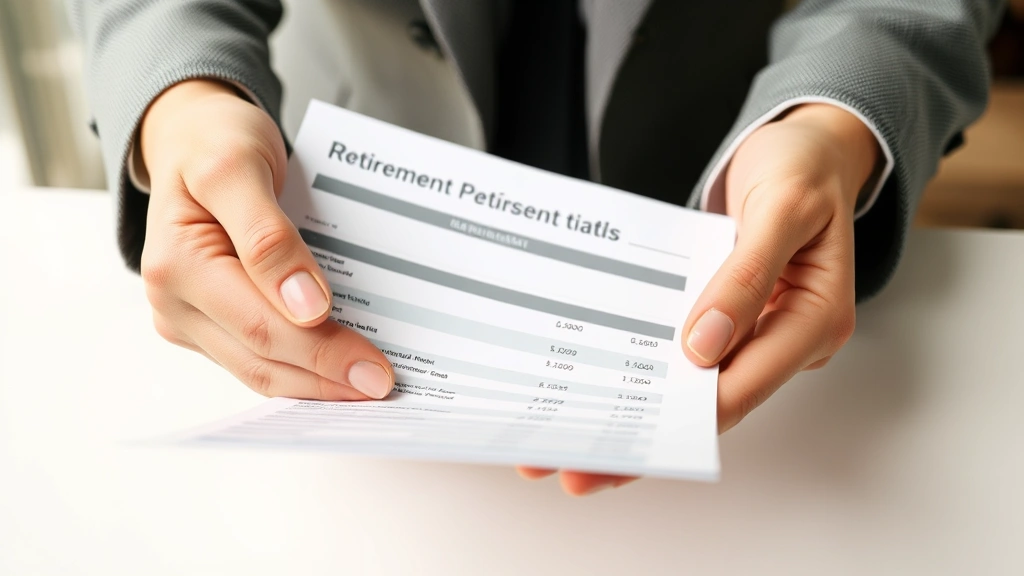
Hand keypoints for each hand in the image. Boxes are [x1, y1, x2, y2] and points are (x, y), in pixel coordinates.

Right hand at [140, 79, 393, 399]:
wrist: (192, 135)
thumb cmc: (215, 143)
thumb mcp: (239, 167)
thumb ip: (268, 238)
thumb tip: (306, 307)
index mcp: (177, 265)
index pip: (262, 326)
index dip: (322, 352)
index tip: (374, 368)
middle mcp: (174, 302)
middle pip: (263, 357)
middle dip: (327, 376)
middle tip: (384, 384)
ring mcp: (189, 318)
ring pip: (260, 370)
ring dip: (316, 384)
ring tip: (369, 388)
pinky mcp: (208, 324)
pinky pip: (258, 356)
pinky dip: (302, 367)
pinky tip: (341, 370)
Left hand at [518, 103, 878, 494]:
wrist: (810, 145)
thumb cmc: (804, 168)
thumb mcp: (780, 207)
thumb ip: (744, 277)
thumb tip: (704, 345)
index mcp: (814, 321)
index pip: (741, 387)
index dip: (681, 417)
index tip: (623, 438)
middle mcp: (788, 340)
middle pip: (711, 406)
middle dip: (645, 441)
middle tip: (578, 469)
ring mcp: (760, 333)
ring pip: (694, 392)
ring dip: (637, 420)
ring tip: (571, 448)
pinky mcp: (734, 321)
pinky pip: (687, 359)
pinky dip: (646, 378)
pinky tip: (602, 397)